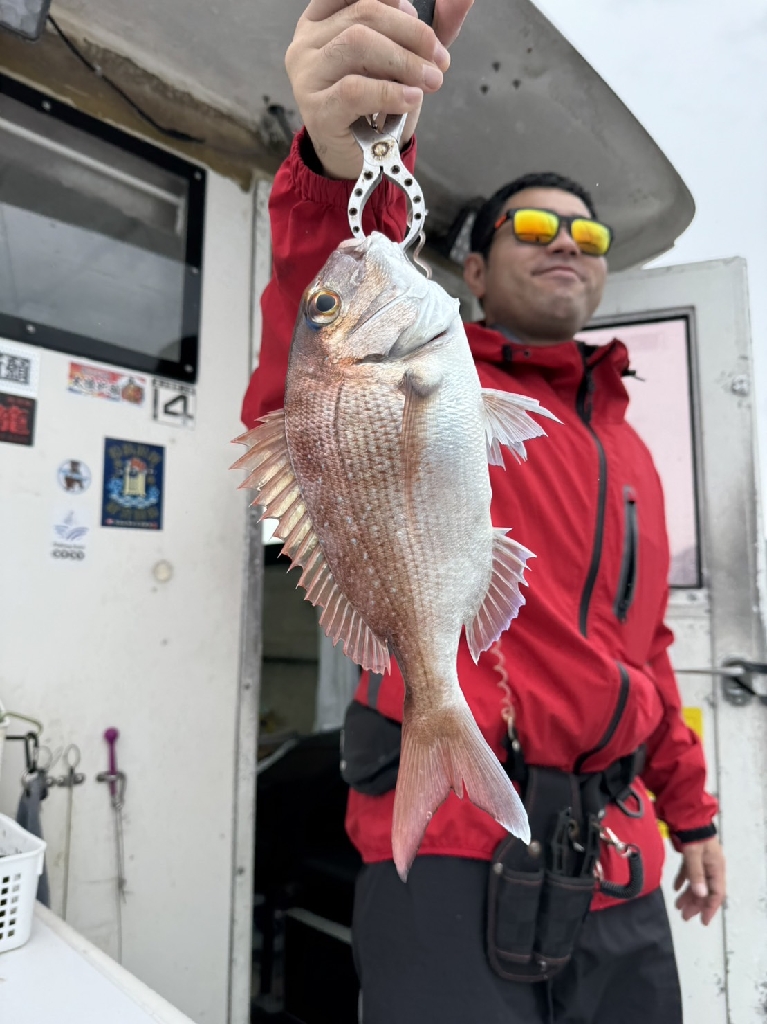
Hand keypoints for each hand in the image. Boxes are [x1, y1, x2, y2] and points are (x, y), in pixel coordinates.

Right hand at [286, 0, 472, 179]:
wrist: (362, 159)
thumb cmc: (377, 107)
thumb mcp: (405, 61)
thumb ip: (430, 29)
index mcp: (323, 21)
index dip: (395, 2)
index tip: (424, 32)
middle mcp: (307, 42)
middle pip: (363, 15)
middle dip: (412, 35)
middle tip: (439, 61)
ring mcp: (307, 75)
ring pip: (357, 44)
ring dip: (404, 62)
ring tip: (429, 81)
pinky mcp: (316, 110)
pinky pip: (354, 90)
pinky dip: (390, 92)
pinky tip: (411, 99)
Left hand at [673, 836, 725, 925]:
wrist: (688, 814)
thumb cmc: (693, 834)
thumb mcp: (694, 854)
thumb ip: (696, 874)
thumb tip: (701, 895)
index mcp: (716, 868)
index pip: (716, 894)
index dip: (710, 908)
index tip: (703, 921)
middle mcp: (711, 867)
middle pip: (705, 891)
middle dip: (696, 905)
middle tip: (685, 916)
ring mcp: (702, 861)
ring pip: (696, 883)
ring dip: (688, 895)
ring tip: (678, 906)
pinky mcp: (692, 856)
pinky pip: (689, 872)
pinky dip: (682, 880)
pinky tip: (675, 888)